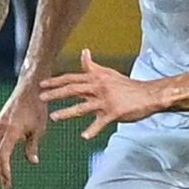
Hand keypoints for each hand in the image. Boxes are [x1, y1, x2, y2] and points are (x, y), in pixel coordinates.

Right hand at [0, 78, 47, 188]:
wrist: (30, 87)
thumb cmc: (38, 107)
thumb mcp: (39, 129)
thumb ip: (32, 146)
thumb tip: (32, 162)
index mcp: (10, 131)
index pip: (3, 156)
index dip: (5, 172)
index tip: (8, 184)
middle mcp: (1, 128)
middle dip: (1, 172)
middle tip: (5, 187)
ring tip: (3, 178)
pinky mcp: (1, 122)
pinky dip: (1, 154)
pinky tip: (4, 160)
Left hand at [39, 49, 162, 139]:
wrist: (148, 94)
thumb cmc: (127, 85)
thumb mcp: (108, 73)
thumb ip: (92, 66)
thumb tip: (84, 52)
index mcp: (96, 79)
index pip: (72, 78)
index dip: (56, 81)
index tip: (42, 84)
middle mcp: (98, 88)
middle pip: (73, 90)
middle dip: (55, 94)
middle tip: (41, 98)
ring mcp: (106, 101)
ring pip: (83, 107)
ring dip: (67, 112)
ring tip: (54, 117)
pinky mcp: (114, 113)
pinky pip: (100, 123)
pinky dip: (92, 130)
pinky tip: (84, 136)